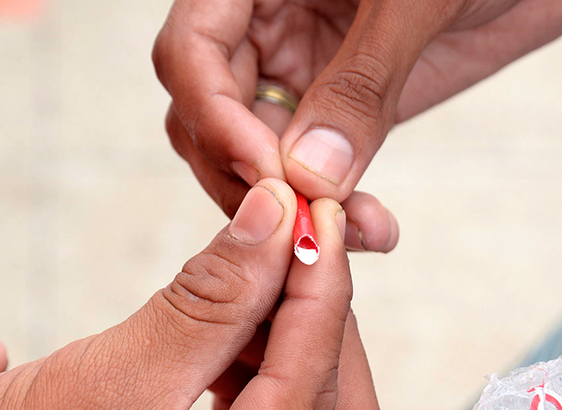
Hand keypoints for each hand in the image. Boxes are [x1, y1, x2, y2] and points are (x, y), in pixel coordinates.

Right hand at [0, 179, 387, 409]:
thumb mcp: (104, 374)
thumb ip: (211, 297)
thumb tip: (282, 218)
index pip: (311, 396)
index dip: (320, 291)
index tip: (313, 210)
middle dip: (324, 331)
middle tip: (296, 243)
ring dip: (291, 356)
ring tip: (254, 280)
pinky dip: (255, 389)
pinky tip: (225, 336)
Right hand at [154, 0, 561, 249]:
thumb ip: (364, 81)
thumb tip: (309, 176)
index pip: (190, 51)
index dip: (214, 116)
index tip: (267, 172)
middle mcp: (261, 24)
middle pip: (205, 115)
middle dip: (247, 177)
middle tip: (303, 224)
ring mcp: (296, 68)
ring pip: (252, 156)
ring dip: (291, 207)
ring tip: (354, 234)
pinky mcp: (337, 109)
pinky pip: (311, 171)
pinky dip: (332, 208)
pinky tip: (371, 230)